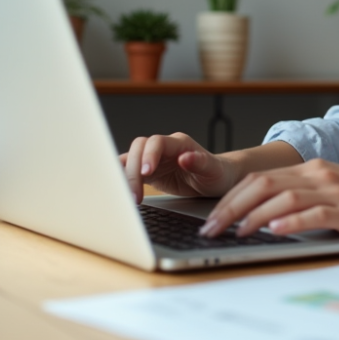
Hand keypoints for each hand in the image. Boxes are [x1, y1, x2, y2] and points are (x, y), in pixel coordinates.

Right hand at [120, 132, 238, 203]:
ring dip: (124, 177)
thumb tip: (185, 158)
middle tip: (135, 195)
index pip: (156, 142)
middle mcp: (163, 149)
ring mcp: (154, 160)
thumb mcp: (213, 170)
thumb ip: (200, 162)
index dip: (148, 155)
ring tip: (128, 198)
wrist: (217, 179)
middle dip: (133, 171)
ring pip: (129, 160)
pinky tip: (121, 194)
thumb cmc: (217, 172)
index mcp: (179, 143)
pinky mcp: (149, 173)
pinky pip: (130, 172)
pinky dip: (123, 181)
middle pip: (138, 149)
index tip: (147, 172)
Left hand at [199, 159, 338, 237]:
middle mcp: (318, 175)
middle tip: (211, 229)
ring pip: (283, 197)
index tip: (211, 217)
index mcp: (312, 169)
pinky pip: (314, 213)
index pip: (260, 178)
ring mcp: (334, 191)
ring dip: (253, 216)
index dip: (231, 197)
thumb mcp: (334, 190)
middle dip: (231, 207)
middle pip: (263, 184)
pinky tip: (275, 231)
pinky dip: (291, 222)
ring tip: (235, 233)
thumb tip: (266, 217)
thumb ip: (304, 197)